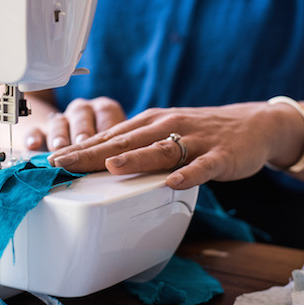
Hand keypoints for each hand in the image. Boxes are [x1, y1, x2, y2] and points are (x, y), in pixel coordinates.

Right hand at [25, 97, 126, 150]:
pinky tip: (33, 145)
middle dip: (82, 130)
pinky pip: (35, 131)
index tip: (108, 140)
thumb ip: (122, 148)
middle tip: (82, 142)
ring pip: (59, 122)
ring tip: (59, 146)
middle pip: (81, 115)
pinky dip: (34, 137)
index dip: (107, 125)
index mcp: (104, 110)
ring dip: (60, 134)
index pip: (107, 112)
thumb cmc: (105, 143)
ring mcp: (62, 121)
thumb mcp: (118, 143)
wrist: (76, 138)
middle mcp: (83, 112)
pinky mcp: (42, 131)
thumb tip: (129, 161)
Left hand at [47, 102, 300, 189]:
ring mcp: (194, 140)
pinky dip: (189, 174)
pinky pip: (203, 166)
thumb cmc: (199, 131)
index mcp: (150, 123)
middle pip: (126, 142)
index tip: (52, 160)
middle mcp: (167, 126)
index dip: (80, 148)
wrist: (251, 124)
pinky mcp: (219, 155)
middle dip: (93, 154)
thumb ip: (135, 144)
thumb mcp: (162, 132)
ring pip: (161, 150)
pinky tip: (174, 181)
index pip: (109, 137)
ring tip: (112, 167)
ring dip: (136, 159)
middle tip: (64, 164)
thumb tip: (97, 159)